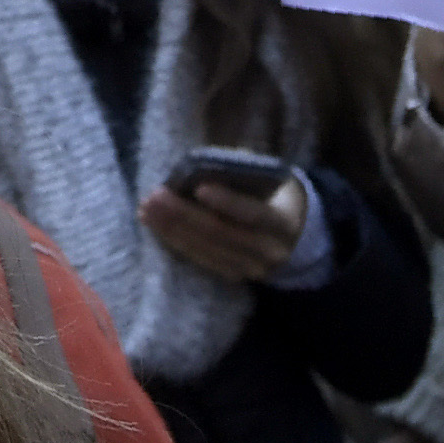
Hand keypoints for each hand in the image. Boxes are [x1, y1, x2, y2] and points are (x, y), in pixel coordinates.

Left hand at [139, 170, 308, 282]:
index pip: (254, 214)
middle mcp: (271, 252)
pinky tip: (157, 227)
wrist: (296, 233)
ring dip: (173, 230)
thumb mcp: (270, 178)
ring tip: (148, 210)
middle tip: (155, 197)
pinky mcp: (236, 276)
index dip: (227, 202)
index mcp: (284, 223)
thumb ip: (242, 171)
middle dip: (185, 215)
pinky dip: (177, 243)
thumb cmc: (274, 193)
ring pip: (208, 250)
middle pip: (222, 234)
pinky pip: (203, 261)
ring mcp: (253, 269)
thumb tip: (202, 166)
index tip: (199, 188)